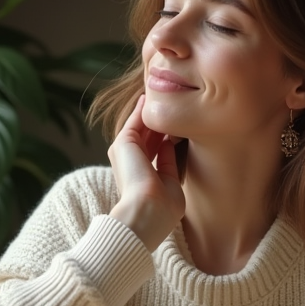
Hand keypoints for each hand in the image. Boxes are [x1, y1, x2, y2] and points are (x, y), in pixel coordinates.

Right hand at [107, 95, 184, 250]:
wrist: (146, 214)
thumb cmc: (163, 210)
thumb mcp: (171, 183)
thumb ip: (169, 163)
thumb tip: (170, 143)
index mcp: (144, 175)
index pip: (157, 149)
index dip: (168, 134)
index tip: (181, 122)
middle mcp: (132, 163)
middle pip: (149, 134)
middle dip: (161, 119)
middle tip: (174, 99)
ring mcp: (125, 152)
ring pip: (142, 125)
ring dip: (152, 111)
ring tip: (165, 92)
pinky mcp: (123, 144)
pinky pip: (136, 120)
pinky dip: (143, 108)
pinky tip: (152, 95)